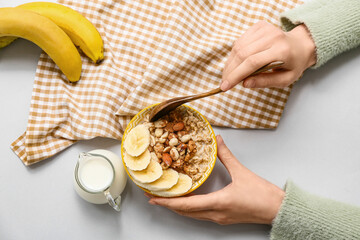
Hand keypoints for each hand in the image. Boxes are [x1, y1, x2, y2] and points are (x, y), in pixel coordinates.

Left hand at [146, 135, 284, 224]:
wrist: (279, 210)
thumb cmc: (263, 195)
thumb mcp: (242, 172)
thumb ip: (226, 155)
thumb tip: (217, 140)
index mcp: (218, 203)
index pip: (186, 205)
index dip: (168, 202)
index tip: (153, 198)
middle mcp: (216, 214)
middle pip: (186, 212)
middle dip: (169, 205)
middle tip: (154, 196)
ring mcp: (220, 218)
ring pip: (193, 215)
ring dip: (179, 208)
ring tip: (168, 198)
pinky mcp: (225, 218)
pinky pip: (202, 215)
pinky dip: (190, 209)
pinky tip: (188, 201)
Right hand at [220, 21, 315, 89]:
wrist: (300, 45)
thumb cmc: (293, 65)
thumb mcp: (285, 80)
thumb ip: (265, 82)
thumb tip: (244, 84)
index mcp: (282, 51)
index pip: (252, 62)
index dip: (236, 75)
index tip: (224, 87)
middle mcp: (273, 36)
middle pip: (243, 54)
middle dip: (230, 71)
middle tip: (224, 83)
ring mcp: (265, 29)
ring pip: (238, 47)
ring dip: (230, 63)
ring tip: (228, 75)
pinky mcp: (259, 26)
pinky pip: (240, 41)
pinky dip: (234, 54)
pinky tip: (235, 63)